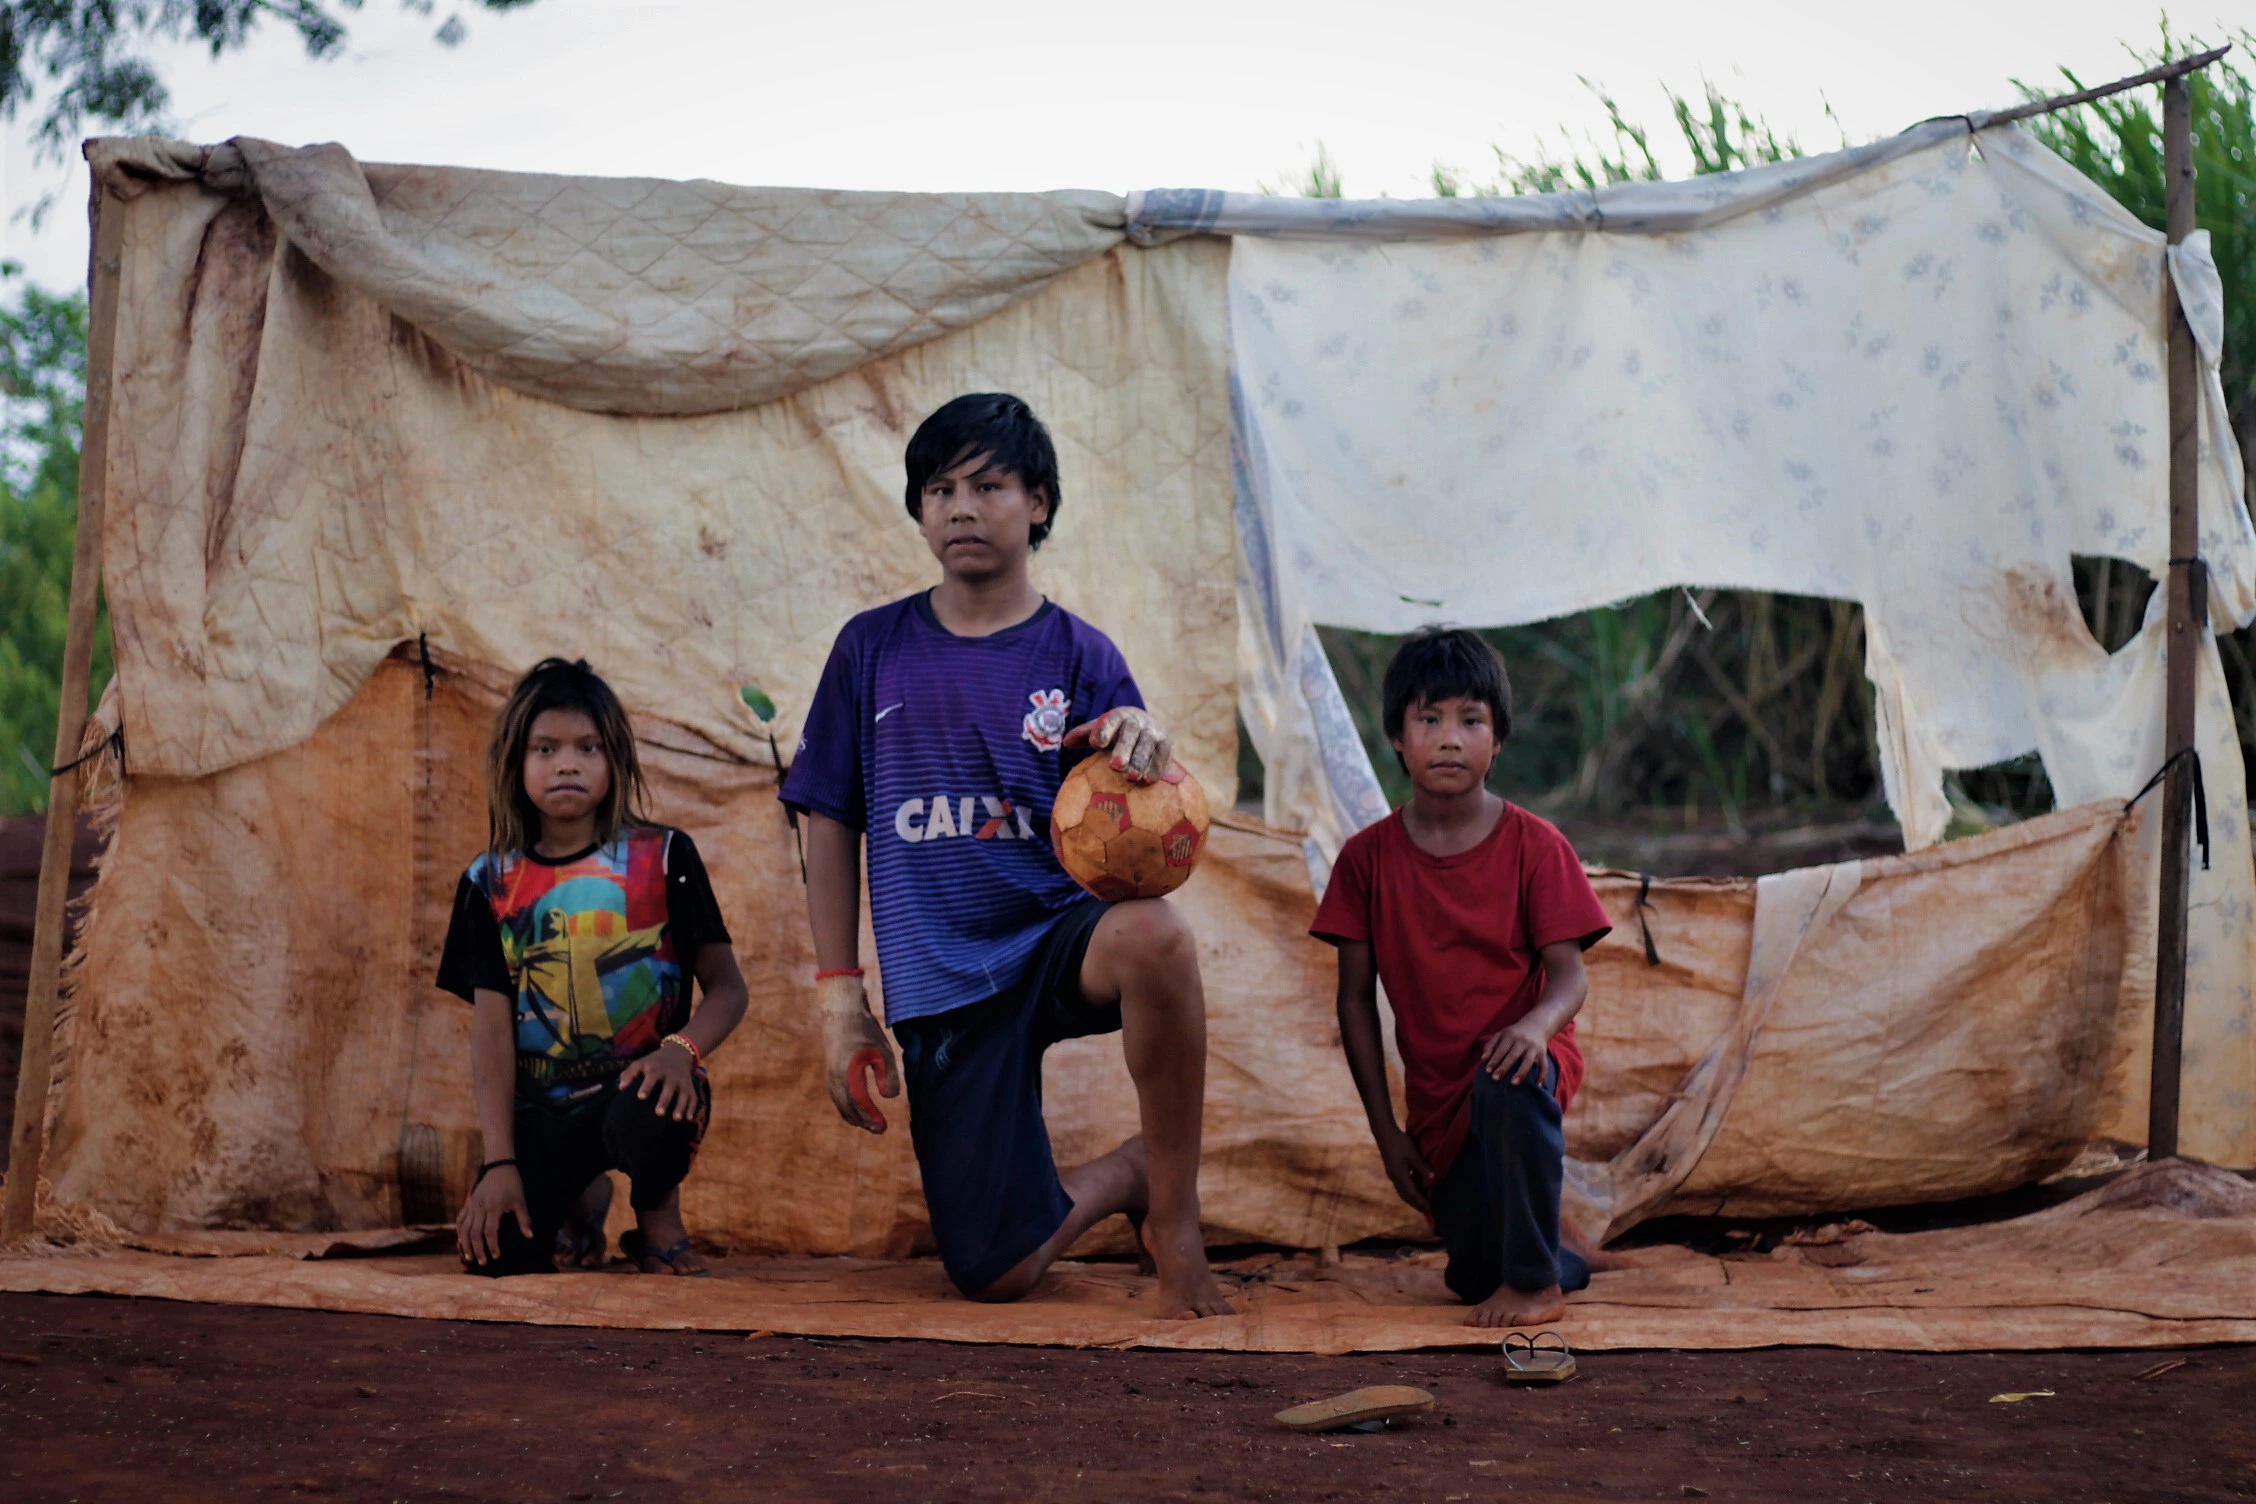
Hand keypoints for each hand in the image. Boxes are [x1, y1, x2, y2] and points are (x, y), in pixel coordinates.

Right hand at [457, 1164, 530, 1266]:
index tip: (496, 1256)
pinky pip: (460, 1219)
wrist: (499, 1167)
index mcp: (494, 1207)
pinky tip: (460, 1242)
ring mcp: (471, 1205)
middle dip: (477, 1249)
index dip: (492, 1246)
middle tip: (482, 1262)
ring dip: (465, 1244)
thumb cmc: (512, 1184)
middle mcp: (480, 1207)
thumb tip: (530, 1237)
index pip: (490, 1232)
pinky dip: (459, 1232)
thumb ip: (524, 1219)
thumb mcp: (520, 1201)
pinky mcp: (468, 1203)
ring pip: (464, 1228)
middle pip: (474, 1233)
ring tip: (468, 1257)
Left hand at [619, 1040, 700, 1120]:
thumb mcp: (640, 1063)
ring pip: (684, 1093)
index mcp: (656, 1068)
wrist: (678, 1053)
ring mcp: (682, 1081)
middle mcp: (671, 1075)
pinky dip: (692, 1107)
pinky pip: (693, 1097)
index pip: (652, 1076)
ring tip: (676, 1119)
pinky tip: (688, 1119)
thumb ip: (629, 1074)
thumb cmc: (653, 1062)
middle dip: (665, 1100)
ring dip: (681, 1106)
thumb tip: (621, 1088)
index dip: (647, 1086)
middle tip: (658, 1113)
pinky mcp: (690, 1086)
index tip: (640, 1097)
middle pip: (669, 1087)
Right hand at [819, 973, 898, 1133]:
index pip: (860, 1103)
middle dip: (863, 1121)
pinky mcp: (831, 1072)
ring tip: (868, 1124)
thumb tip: (890, 1098)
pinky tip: (855, 1108)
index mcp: (848, 1075)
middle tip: (879, 1130)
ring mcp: (831, 1076)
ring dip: (854, 1116)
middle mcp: (836, 1079)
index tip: (884, 1127)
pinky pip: (837, 1096)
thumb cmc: (864, 1031)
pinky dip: (846, 1107)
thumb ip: (887, 1074)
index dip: (872, 1116)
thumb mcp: (882, 1051)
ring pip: (840, 1103)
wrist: (840, 1013)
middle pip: (848, 1108)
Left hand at [1062, 707, 1181, 784]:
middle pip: (1131, 733)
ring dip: (1140, 761)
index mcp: (1120, 716)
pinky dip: (1156, 767)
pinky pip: (1163, 755)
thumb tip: (1066, 742)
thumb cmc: (1116, 734)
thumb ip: (1084, 735)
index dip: (1104, 730)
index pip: (1112, 719)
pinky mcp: (1166, 744)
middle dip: (1124, 749)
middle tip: (1115, 766)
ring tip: (1131, 777)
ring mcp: (1154, 732)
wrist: (1147, 730)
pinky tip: (1148, 780)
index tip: (1095, 744)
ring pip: (1148, 745)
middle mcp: (1138, 721)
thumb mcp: (1100, 731)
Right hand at [1378, 1125, 1433, 1215]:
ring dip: (1412, 1199)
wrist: (1384, 1133)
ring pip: (1402, 1192)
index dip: (1421, 1202)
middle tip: (1427, 1211)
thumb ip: (1422, 1167)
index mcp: (1399, 1175)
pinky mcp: (1392, 1171)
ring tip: (1422, 1204)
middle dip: (1416, 1204)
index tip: (1429, 1209)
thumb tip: (1433, 1180)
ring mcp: (1392, 1175)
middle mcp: (1394, 1178)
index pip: (1412, 1193)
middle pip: (1406, 1196)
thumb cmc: (1400, 1142)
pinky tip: (1416, 1190)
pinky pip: (1401, 1186)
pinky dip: (1409, 1192)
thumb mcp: (1413, 1154)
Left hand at [1481, 1016, 1551, 1084]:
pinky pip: (1544, 1066)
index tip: (1488, 1070)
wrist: (1536, 1025)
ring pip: (1528, 1061)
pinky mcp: (1543, 1054)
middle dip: (1504, 1067)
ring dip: (1521, 1072)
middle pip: (1513, 1055)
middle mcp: (1523, 1041)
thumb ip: (1490, 1045)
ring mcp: (1534, 1048)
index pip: (1501, 1049)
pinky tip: (1538, 1086)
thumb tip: (1483, 1059)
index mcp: (1511, 1036)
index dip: (1494, 1059)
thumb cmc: (1514, 1033)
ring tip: (1513, 1083)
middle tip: (1495, 1078)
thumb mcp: (1501, 1034)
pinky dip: (1542, 1076)